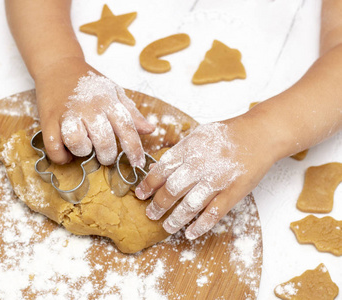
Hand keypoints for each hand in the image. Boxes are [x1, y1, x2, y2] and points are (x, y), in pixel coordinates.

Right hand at [35, 57, 154, 166]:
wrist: (58, 65)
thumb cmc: (88, 83)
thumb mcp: (113, 92)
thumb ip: (131, 113)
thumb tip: (150, 130)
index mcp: (108, 101)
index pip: (127, 129)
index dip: (134, 150)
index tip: (138, 163)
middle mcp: (89, 108)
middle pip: (103, 141)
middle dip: (107, 155)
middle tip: (105, 154)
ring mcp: (67, 113)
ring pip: (77, 143)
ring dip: (82, 151)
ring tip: (84, 147)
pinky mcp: (48, 120)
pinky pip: (53, 146)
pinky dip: (61, 156)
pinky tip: (67, 153)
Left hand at [135, 118, 276, 239]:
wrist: (258, 135)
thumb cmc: (225, 135)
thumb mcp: (197, 136)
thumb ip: (177, 153)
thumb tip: (154, 169)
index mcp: (189, 148)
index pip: (161, 170)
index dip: (148, 185)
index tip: (140, 195)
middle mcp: (200, 164)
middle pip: (172, 190)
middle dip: (158, 205)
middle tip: (150, 214)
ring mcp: (217, 180)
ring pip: (190, 205)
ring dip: (175, 219)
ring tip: (166, 226)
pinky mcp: (233, 192)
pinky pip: (213, 214)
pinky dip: (200, 226)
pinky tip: (190, 233)